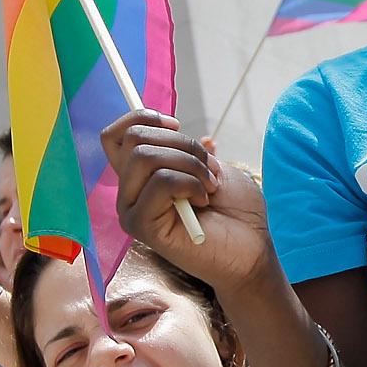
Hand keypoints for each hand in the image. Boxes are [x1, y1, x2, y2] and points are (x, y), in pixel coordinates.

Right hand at [105, 111, 273, 291]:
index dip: (141, 118)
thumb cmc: (235, 211)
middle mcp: (129, 192)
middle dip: (182, 144)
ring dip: (190, 164)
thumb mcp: (209, 165)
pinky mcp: (142, 226)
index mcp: (141, 176)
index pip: (114, 136)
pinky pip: (160, 182)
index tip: (176, 126)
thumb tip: (167, 126)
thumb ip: (181, 147)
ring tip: (209, 187)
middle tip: (208, 169)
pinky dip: (191, 183)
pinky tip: (203, 202)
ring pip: (145, 157)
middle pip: (133, 139)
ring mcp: (132, 210)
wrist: (252, 247)